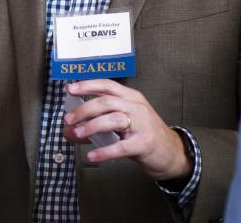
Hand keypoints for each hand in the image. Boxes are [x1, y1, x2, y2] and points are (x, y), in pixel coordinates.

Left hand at [62, 79, 191, 181]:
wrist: (172, 153)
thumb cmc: (142, 134)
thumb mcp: (123, 123)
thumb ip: (97, 123)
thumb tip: (68, 130)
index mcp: (131, 97)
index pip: (107, 85)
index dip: (87, 85)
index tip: (70, 89)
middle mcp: (137, 107)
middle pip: (106, 101)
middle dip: (84, 109)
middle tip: (68, 119)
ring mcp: (143, 124)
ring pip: (113, 119)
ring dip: (92, 126)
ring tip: (77, 133)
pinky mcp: (145, 143)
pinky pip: (121, 146)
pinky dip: (104, 151)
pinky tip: (92, 156)